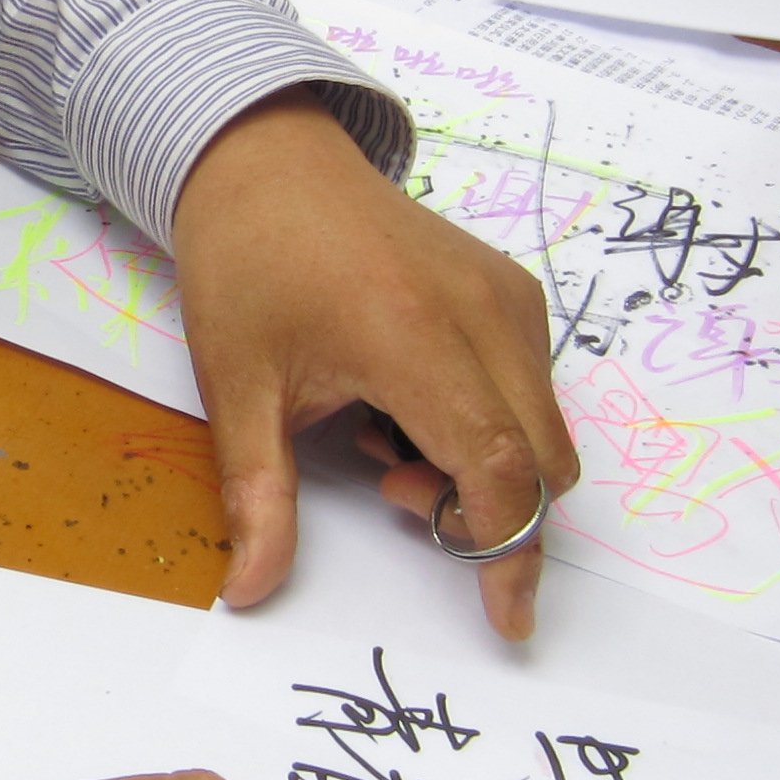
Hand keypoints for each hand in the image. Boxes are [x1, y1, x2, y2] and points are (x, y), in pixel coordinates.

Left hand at [170, 95, 575, 638]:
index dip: (507, 552)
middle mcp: (484, 313)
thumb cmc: (247, 263)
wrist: (267, 160)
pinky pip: (534, 392)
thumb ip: (258, 497)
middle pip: (540, 463)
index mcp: (413, 335)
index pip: (498, 467)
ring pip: (542, 432)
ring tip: (381, 431)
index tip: (506, 619)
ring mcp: (508, 298)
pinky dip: (488, 425)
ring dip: (483, 468)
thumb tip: (252, 591)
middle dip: (483, 513)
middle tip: (387, 484)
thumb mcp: (237, 388)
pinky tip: (406, 399)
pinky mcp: (515, 291)